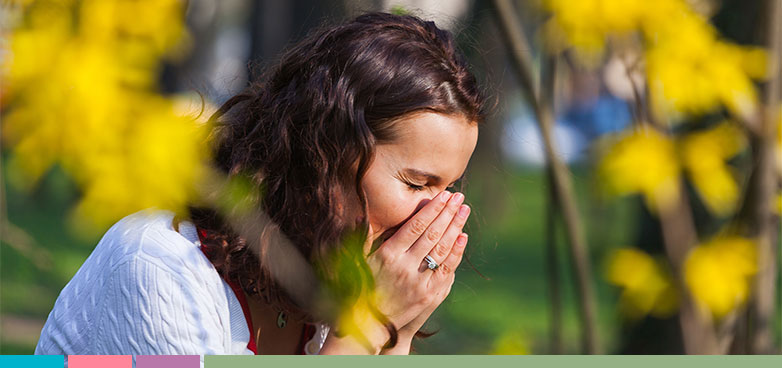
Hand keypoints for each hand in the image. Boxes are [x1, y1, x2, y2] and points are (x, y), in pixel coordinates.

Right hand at [364, 191, 470, 344]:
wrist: (371, 324)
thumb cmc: (363, 288)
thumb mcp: (358, 261)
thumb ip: (363, 237)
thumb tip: (362, 214)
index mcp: (388, 254)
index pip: (416, 225)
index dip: (432, 209)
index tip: (444, 195)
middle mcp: (405, 267)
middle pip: (432, 234)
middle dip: (448, 213)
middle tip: (459, 197)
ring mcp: (418, 282)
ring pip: (442, 249)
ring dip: (455, 227)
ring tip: (464, 210)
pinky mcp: (428, 295)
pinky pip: (446, 269)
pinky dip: (456, 252)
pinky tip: (462, 236)